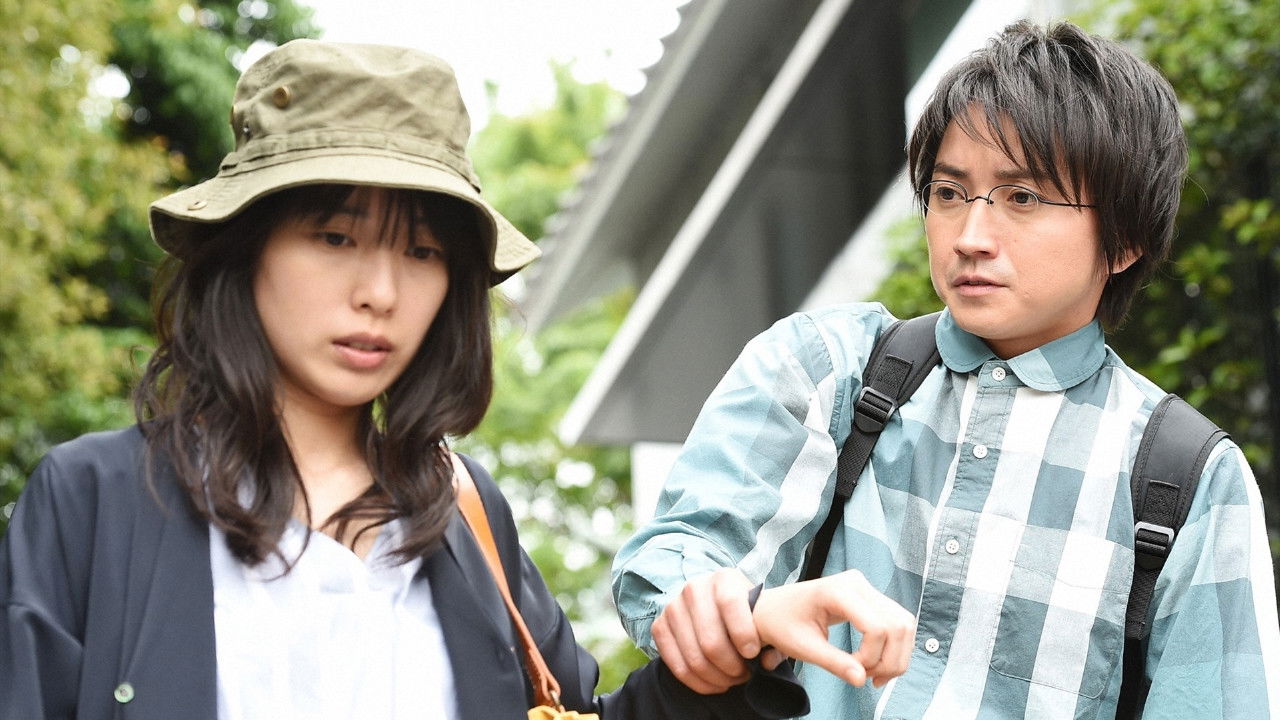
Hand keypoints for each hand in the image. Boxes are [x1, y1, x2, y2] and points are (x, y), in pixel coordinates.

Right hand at [651, 568, 758, 693]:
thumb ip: (774, 638)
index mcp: (723, 578)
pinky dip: (699, 683)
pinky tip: (716, 684)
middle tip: (745, 674)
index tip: (753, 653)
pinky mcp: (659, 627)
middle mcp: (694, 588)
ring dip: (718, 678)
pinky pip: (677, 666)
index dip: (743, 633)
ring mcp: (673, 607)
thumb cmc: (749, 615)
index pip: (730, 603)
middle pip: (710, 640)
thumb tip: (765, 661)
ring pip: (694, 657)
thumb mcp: (765, 617)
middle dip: (732, 666)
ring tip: (733, 680)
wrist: (721, 610)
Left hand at [752, 569, 915, 687]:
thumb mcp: (803, 648)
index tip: (854, 670)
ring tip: (871, 673)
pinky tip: (874, 663)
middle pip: (897, 626)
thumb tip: (861, 680)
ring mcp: (867, 588)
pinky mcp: (871, 597)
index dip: (871, 656)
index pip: (876, 627)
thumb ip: (834, 663)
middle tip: (867, 678)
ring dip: (895, 656)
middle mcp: (858, 583)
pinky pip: (897, 623)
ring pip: (903, 625)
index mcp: (838, 590)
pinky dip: (893, 648)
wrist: (773, 608)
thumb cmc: (782, 623)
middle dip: (889, 660)